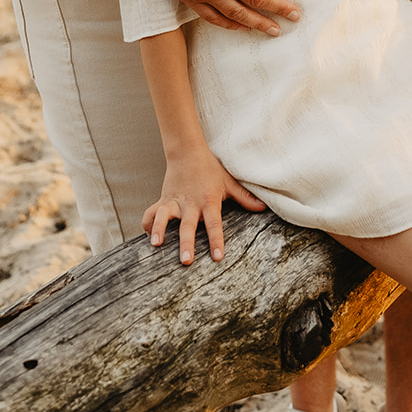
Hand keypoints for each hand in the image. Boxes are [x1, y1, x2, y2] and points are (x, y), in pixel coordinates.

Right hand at [144, 148, 266, 263]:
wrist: (188, 151)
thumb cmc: (211, 169)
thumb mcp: (229, 182)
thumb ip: (244, 197)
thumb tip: (263, 208)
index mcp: (208, 201)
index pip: (214, 224)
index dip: (216, 240)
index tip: (217, 257)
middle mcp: (190, 203)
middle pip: (188, 226)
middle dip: (186, 243)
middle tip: (186, 261)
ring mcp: (174, 202)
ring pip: (164, 217)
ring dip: (160, 230)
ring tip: (156, 244)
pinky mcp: (163, 200)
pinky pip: (151, 212)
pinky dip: (148, 224)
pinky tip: (147, 237)